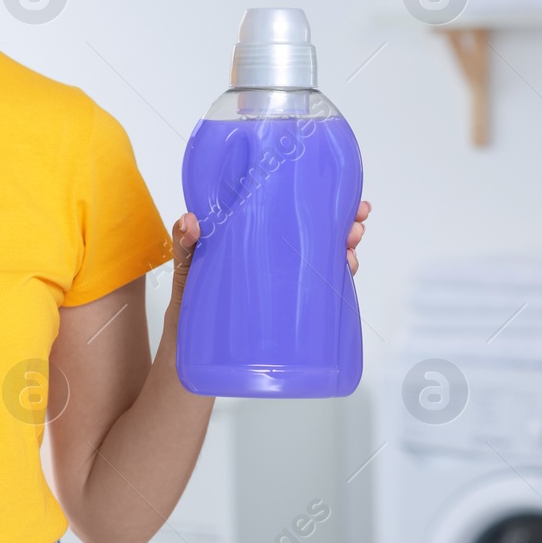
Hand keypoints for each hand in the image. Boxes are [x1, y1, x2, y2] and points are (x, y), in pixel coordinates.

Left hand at [168, 198, 371, 303]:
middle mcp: (270, 253)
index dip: (311, 196)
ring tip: (351, 246)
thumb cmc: (189, 304)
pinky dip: (337, 276)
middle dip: (340, 222)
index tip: (335, 189)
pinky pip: (318, 287)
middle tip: (356, 222)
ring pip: (320, 255)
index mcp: (248, 236)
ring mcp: (281, 279)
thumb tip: (190, 220)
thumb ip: (186, 245)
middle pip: (311, 230)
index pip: (284, 209)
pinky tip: (346, 269)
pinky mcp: (287, 304)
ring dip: (343, 246)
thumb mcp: (186, 268)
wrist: (191, 353)